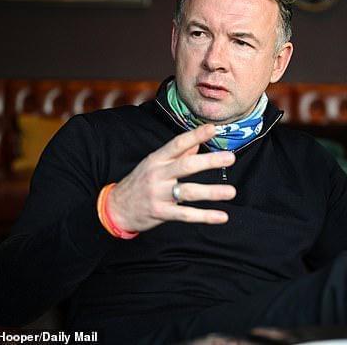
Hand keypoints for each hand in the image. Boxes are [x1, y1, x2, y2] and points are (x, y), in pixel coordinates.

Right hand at [108, 124, 235, 232]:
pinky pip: (185, 215)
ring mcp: (158, 194)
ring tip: (231, 191)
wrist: (116, 207)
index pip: (178, 144)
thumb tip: (196, 144)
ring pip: (188, 192)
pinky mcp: (160, 213)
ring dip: (211, 192)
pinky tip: (221, 216)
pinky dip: (204, 216)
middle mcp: (158, 174)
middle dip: (209, 161)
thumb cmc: (140, 182)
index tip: (214, 129)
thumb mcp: (154, 164)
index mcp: (157, 159)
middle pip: (186, 166)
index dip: (196, 135)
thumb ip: (177, 154)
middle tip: (230, 157)